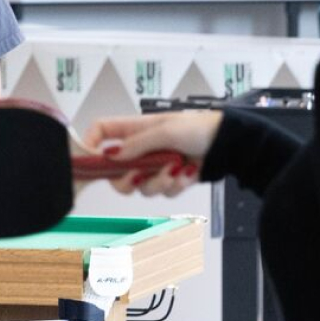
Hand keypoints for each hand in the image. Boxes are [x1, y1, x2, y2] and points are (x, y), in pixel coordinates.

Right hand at [81, 111, 222, 197]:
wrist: (229, 144)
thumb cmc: (199, 128)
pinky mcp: (168, 179)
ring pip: (140, 187)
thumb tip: (110, 156)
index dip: (89, 144)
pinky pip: (162, 192)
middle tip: (140, 176)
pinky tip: (188, 172)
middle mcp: (139, 150)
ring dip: (159, 182)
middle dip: (127, 180)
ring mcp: (153, 166)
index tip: (89, 161)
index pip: (100, 132)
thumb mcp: (165, 131)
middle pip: (114, 173)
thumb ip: (136, 145)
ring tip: (176, 169)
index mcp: (133, 130)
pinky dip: (176, 185)